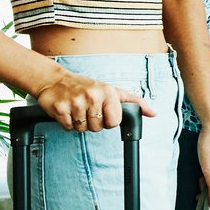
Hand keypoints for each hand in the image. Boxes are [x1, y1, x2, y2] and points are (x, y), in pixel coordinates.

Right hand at [32, 70, 153, 130]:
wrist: (56, 80)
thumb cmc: (86, 87)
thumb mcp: (113, 91)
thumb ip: (134, 102)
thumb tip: (153, 113)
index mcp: (108, 92)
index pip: (114, 122)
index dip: (108, 121)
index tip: (102, 112)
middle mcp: (93, 96)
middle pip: (97, 128)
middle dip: (92, 123)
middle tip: (87, 109)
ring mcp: (75, 102)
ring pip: (82, 129)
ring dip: (79, 123)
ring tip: (77, 109)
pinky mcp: (60, 108)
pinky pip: (68, 127)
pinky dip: (67, 123)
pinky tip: (67, 110)